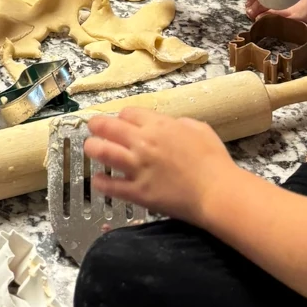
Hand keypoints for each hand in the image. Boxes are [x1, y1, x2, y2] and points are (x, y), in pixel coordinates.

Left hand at [84, 108, 239, 221]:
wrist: (217, 192)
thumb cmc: (213, 160)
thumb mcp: (199, 129)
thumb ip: (180, 123)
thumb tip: (171, 124)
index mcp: (158, 125)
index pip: (127, 114)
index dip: (121, 117)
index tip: (120, 122)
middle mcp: (143, 143)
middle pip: (109, 128)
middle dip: (97, 125)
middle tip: (92, 127)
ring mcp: (138, 167)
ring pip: (104, 152)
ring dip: (93, 148)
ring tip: (90, 148)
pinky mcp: (138, 192)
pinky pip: (112, 186)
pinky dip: (101, 183)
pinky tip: (98, 181)